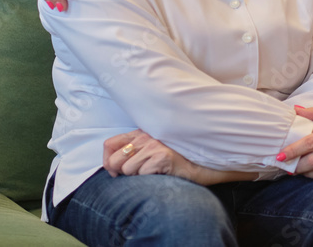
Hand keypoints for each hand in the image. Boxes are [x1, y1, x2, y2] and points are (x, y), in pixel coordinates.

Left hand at [103, 130, 256, 185]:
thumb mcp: (154, 151)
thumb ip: (134, 153)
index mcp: (142, 133)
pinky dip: (151, 179)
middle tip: (136, 175)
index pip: (109, 144)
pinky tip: (163, 174)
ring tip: (155, 172)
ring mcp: (155, 145)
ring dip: (138, 177)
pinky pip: (144, 174)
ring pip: (128, 170)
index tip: (115, 171)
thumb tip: (111, 166)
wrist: (204, 164)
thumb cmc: (179, 160)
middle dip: (121, 173)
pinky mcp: (163, 156)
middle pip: (114, 160)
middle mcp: (147, 136)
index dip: (108, 160)